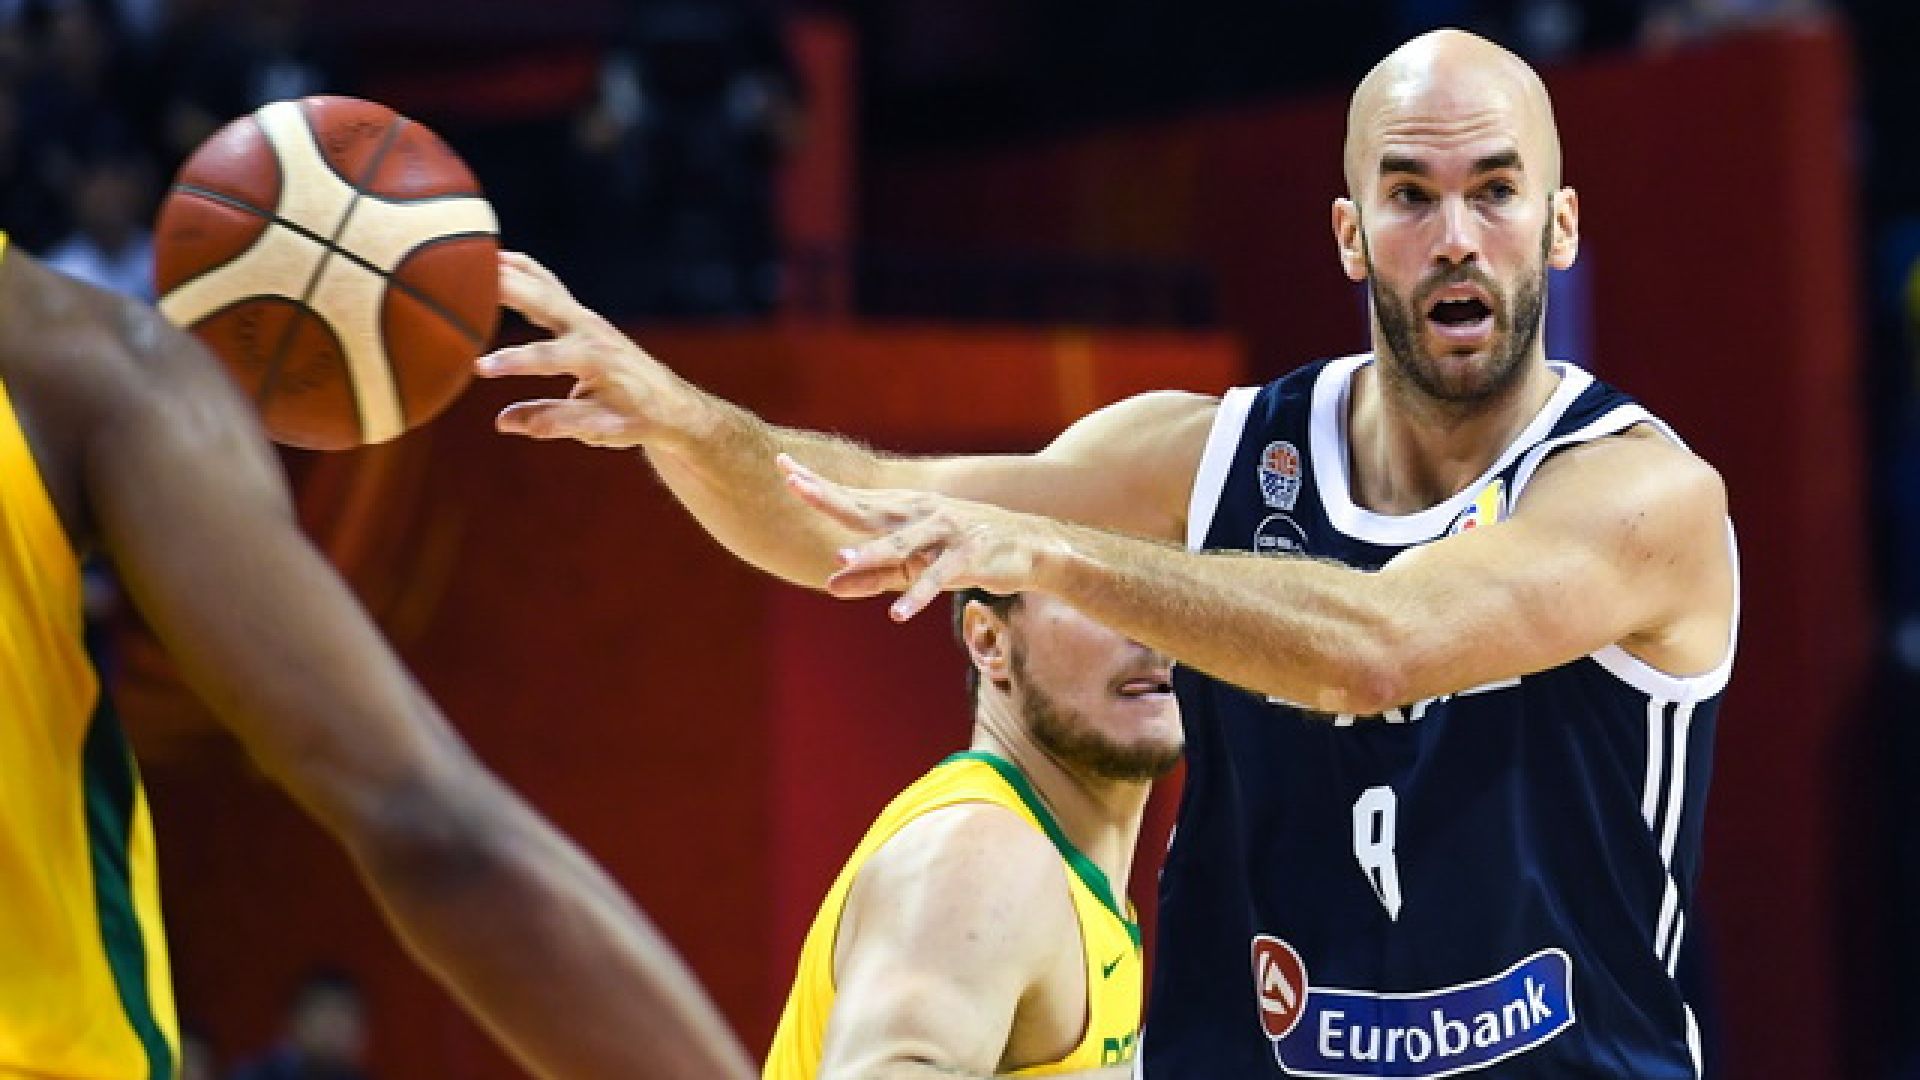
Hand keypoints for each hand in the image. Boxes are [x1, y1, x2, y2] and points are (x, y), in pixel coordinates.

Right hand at [474, 251, 681, 448]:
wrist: (671, 405)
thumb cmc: (637, 418)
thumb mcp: (599, 429)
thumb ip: (553, 422)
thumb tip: (503, 422)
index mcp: (596, 358)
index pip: (546, 357)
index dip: (512, 362)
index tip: (478, 367)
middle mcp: (590, 329)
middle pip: (541, 301)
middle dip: (503, 289)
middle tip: (461, 278)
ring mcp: (585, 318)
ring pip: (542, 285)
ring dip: (509, 269)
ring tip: (470, 255)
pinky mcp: (580, 316)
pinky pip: (546, 285)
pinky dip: (522, 270)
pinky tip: (496, 259)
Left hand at [779, 455, 1066, 620]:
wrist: (1030, 546)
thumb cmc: (966, 551)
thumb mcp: (914, 566)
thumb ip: (872, 576)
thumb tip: (829, 585)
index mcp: (904, 511)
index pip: (853, 498)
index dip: (819, 486)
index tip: (783, 469)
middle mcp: (920, 514)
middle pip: (868, 508)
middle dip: (832, 497)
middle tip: (795, 485)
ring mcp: (945, 532)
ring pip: (903, 544)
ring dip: (874, 552)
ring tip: (842, 560)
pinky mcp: (969, 555)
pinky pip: (939, 577)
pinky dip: (919, 594)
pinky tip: (898, 613)